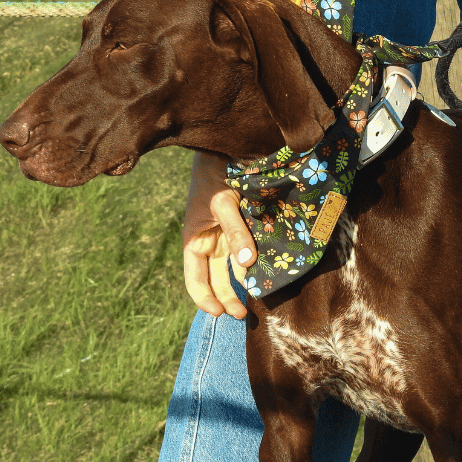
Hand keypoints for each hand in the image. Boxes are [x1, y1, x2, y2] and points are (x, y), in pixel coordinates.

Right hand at [182, 152, 256, 318]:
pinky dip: (254, 264)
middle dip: (229, 298)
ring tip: (258, 299)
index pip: (195, 281)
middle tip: (246, 314)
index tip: (221, 313)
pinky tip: (267, 273)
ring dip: (243, 284)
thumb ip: (236, 232)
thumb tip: (248, 264)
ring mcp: (226, 235)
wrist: (225, 148)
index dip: (206, 300)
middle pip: (217, 280)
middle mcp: (210, 242)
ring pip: (233, 269)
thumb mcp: (222, 203)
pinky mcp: (243, 227)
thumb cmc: (215, 175)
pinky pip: (247, 251)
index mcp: (194, 241)